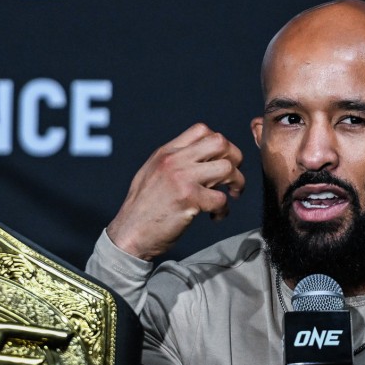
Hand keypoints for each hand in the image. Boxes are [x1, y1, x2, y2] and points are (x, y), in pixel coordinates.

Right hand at [106, 122, 244, 260]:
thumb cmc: (142, 209)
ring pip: (227, 168)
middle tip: (233, 178)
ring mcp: (182, 178)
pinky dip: (224, 210)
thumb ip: (175, 162)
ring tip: (230, 197)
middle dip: (235, 159)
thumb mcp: (153, 173)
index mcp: (166, 152)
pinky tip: (215, 216)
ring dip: (236, 183)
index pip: (202, 130)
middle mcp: (174, 160)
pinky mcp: (188, 199)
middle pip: (220, 142)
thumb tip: (203, 159)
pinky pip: (221, 199)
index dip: (220, 144)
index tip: (221, 161)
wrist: (128, 234)